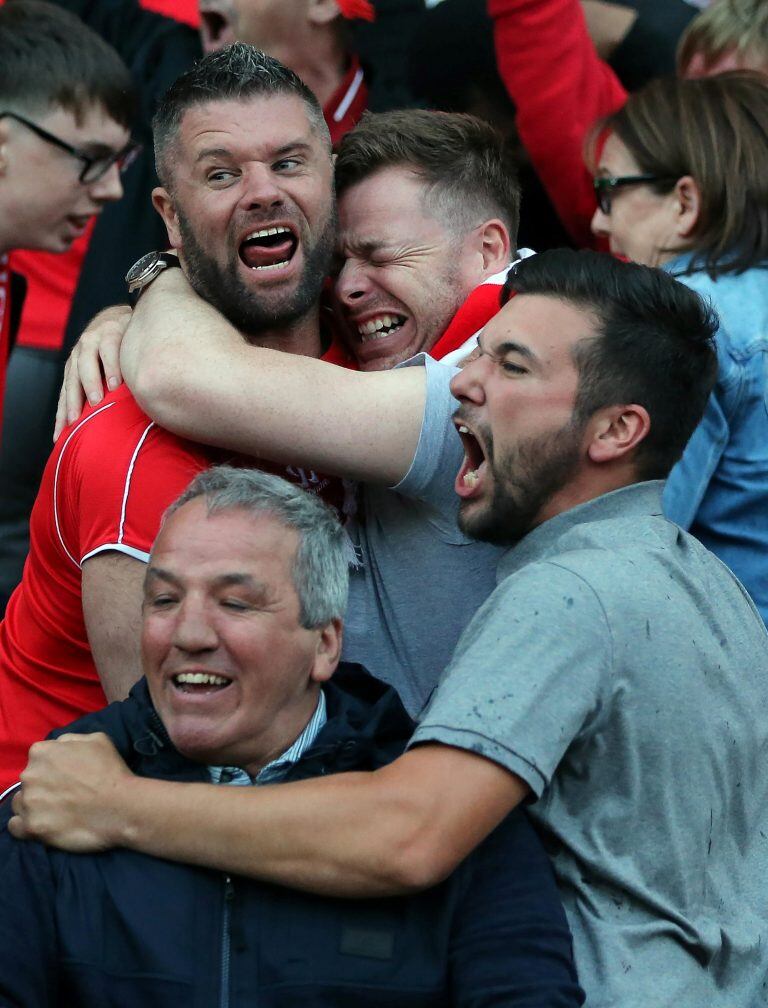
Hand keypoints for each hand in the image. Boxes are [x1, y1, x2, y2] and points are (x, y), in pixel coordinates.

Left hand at [8, 733, 132, 851]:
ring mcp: (29, 802)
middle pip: (29, 782)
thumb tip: (59, 747)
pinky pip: (15, 827)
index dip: (53, 769)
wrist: (122, 806)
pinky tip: (44, 825)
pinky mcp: (32, 827)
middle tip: (65, 796)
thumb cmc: (111, 771)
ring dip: (34, 807)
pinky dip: (26, 827)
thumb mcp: (97, 739)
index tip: (66, 778)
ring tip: (57, 813)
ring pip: (20, 804)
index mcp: (42, 752)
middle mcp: (29, 775)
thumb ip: (70, 740)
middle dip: (43, 787)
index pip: (37, 760)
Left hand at [53, 304, 132, 440]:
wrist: (127, 316)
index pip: (66, 393)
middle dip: (73, 401)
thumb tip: (102, 423)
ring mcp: (94, 340)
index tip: (61, 435)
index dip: (62, 414)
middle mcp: (80, 353)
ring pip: (87, 363)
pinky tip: (116, 383)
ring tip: (96, 401)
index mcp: (76, 366)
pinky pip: (110, 350)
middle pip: (72, 380)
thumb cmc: (118, 351)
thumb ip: (101, 391)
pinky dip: (112, 367)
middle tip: (75, 421)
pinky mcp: (112, 331)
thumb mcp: (104, 371)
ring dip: (91, 383)